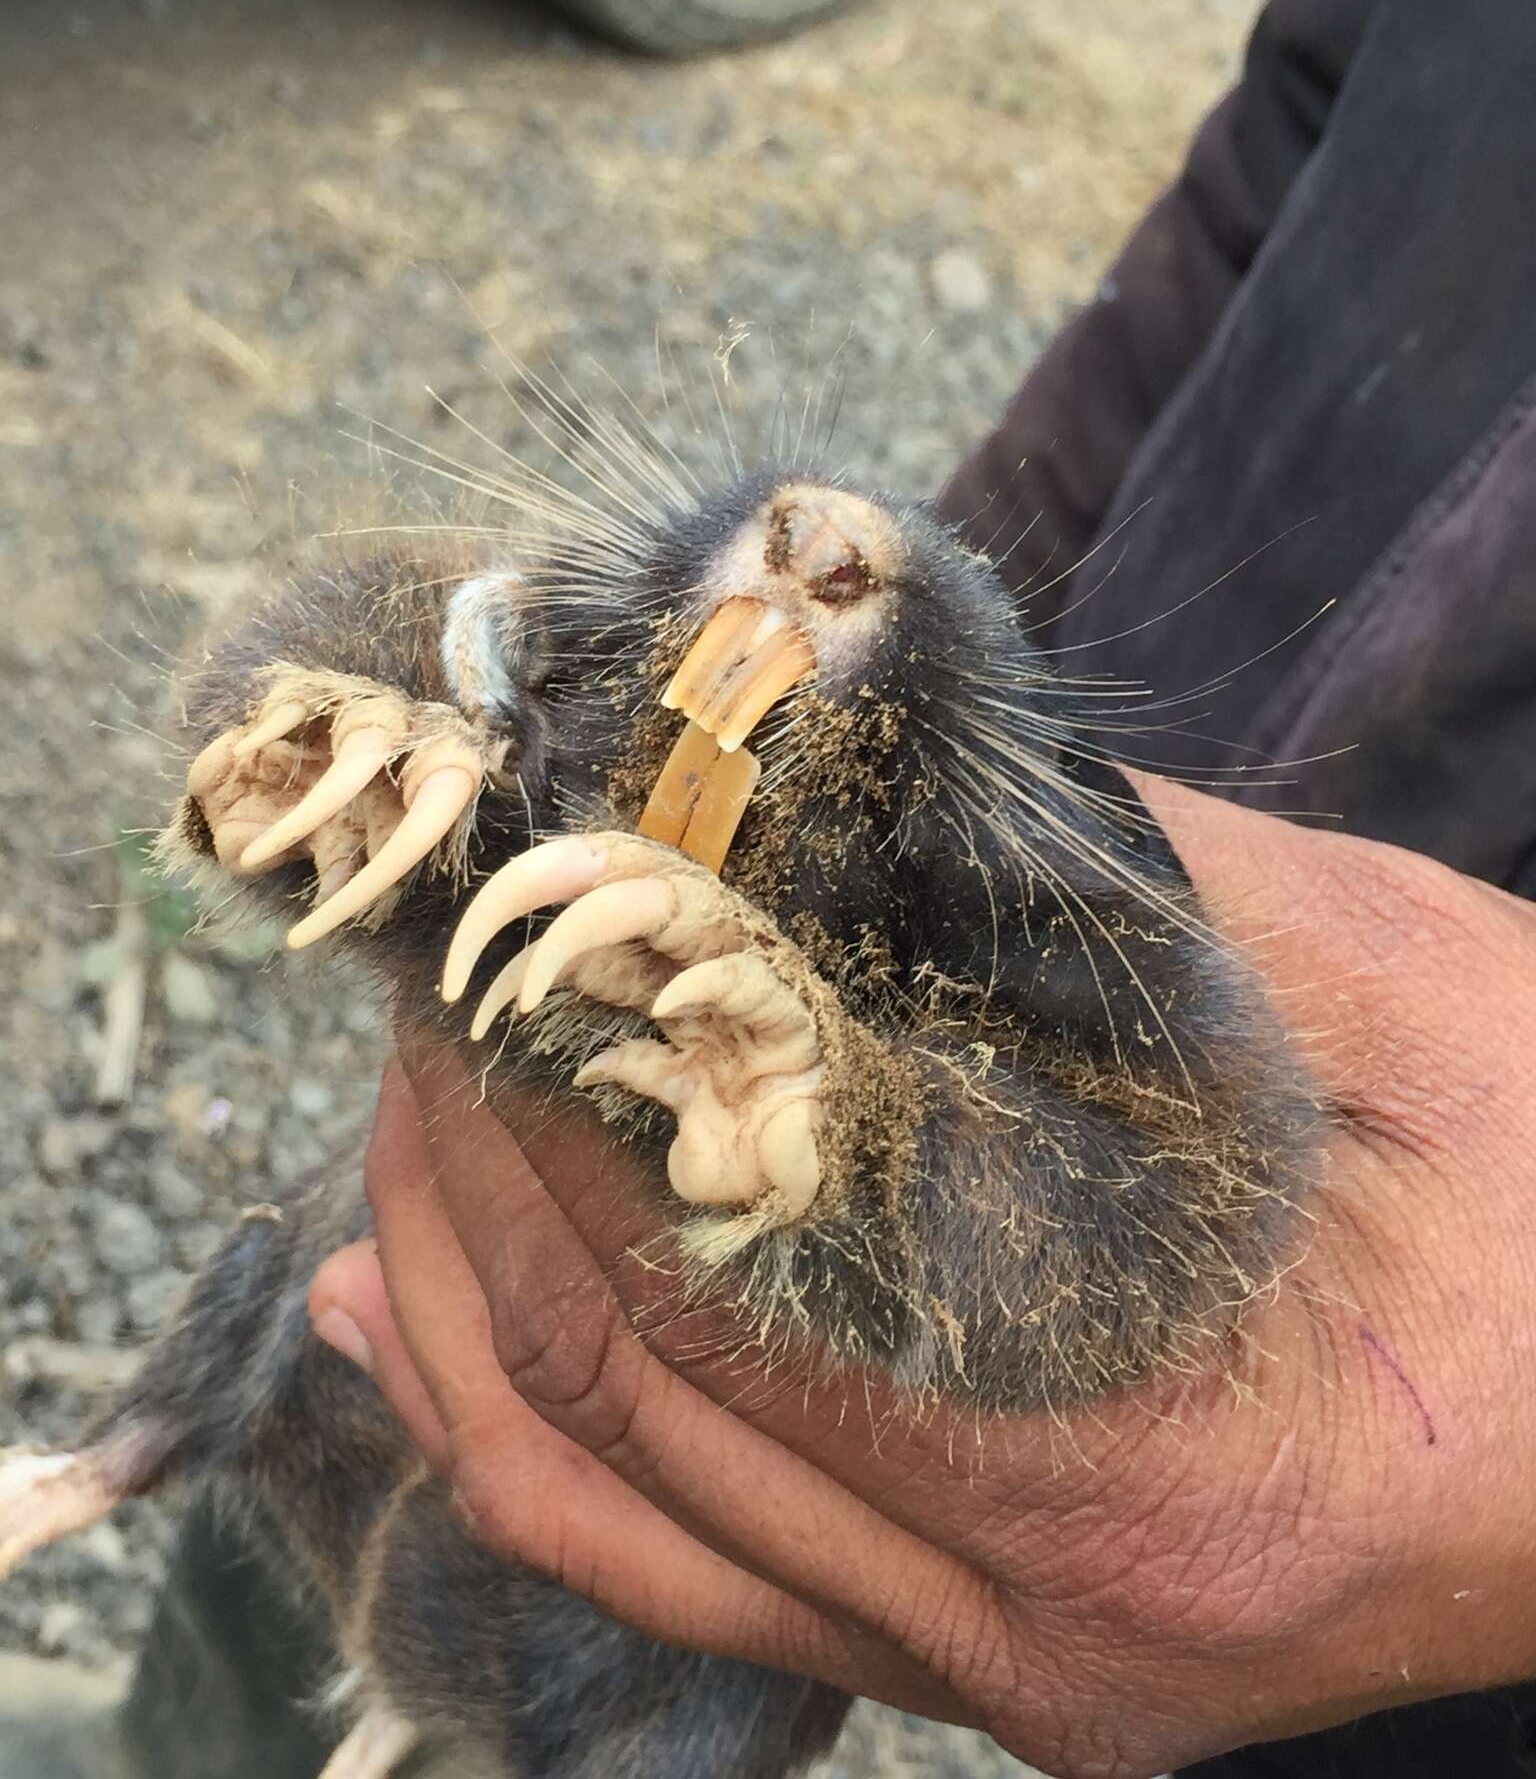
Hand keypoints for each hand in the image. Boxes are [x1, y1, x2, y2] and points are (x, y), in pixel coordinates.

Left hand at [309, 778, 1535, 1778]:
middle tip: (416, 993)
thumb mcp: (1379, 989)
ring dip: (464, 1309)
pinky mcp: (1012, 1665)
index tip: (476, 941)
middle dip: (468, 1178)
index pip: (710, 1277)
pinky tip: (420, 1339)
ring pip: (618, 1520)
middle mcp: (1047, 1624)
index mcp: (1141, 1460)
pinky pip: (695, 1579)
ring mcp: (1019, 1675)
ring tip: (389, 1137)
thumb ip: (1098, 896)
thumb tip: (841, 789)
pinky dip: (535, 1445)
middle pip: (623, 1409)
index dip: (548, 1101)